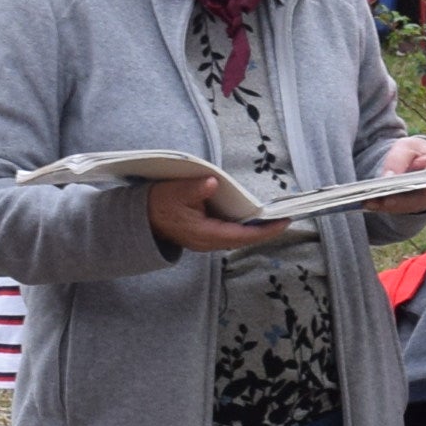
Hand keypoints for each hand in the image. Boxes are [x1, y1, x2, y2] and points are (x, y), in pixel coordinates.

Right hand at [146, 174, 297, 254]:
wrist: (140, 219)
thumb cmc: (158, 204)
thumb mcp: (175, 192)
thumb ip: (195, 189)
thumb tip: (211, 183)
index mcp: (204, 234)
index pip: (242, 235)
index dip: (265, 230)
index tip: (284, 223)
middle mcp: (208, 242)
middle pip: (244, 239)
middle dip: (265, 231)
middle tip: (286, 219)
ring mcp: (206, 240)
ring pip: (237, 237)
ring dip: (255, 229)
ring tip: (274, 218)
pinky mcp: (204, 235)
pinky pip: (229, 232)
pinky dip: (243, 225)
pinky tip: (251, 216)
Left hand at [369, 136, 425, 202]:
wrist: (414, 159)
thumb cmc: (413, 151)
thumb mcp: (406, 147)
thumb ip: (398, 159)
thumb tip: (388, 177)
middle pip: (420, 197)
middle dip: (401, 200)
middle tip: (384, 200)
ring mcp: (423, 199)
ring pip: (407, 206)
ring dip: (388, 206)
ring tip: (369, 202)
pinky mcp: (410, 205)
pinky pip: (397, 208)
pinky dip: (383, 207)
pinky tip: (368, 204)